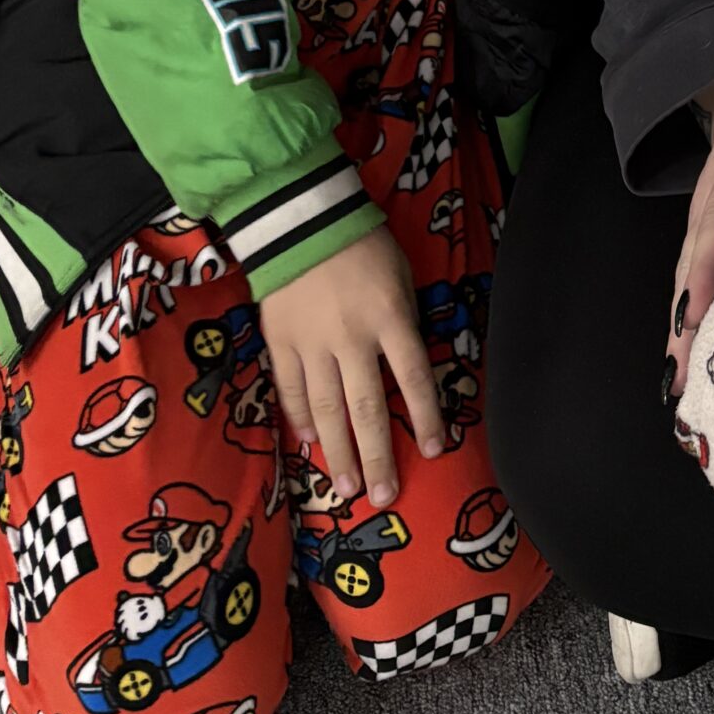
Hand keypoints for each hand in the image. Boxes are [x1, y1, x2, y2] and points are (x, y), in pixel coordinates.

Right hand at [258, 225, 442, 504]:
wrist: (303, 217)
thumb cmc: (364, 243)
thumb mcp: (400, 275)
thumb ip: (403, 322)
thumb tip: (405, 369)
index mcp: (390, 317)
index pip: (414, 378)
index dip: (425, 417)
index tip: (432, 451)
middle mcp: (352, 337)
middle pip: (367, 408)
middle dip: (377, 456)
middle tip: (382, 496)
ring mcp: (312, 342)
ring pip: (326, 409)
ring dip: (338, 452)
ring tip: (345, 488)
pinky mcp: (281, 341)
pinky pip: (291, 389)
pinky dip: (299, 418)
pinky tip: (308, 442)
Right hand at [666, 69, 713, 373]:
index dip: (706, 270)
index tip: (694, 314)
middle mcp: (712, 205)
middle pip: (693, 265)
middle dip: (685, 320)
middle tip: (681, 376)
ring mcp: (709, 225)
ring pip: (690, 281)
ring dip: (685, 331)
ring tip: (681, 386)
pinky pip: (702, 282)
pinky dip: (695, 322)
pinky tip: (694, 363)